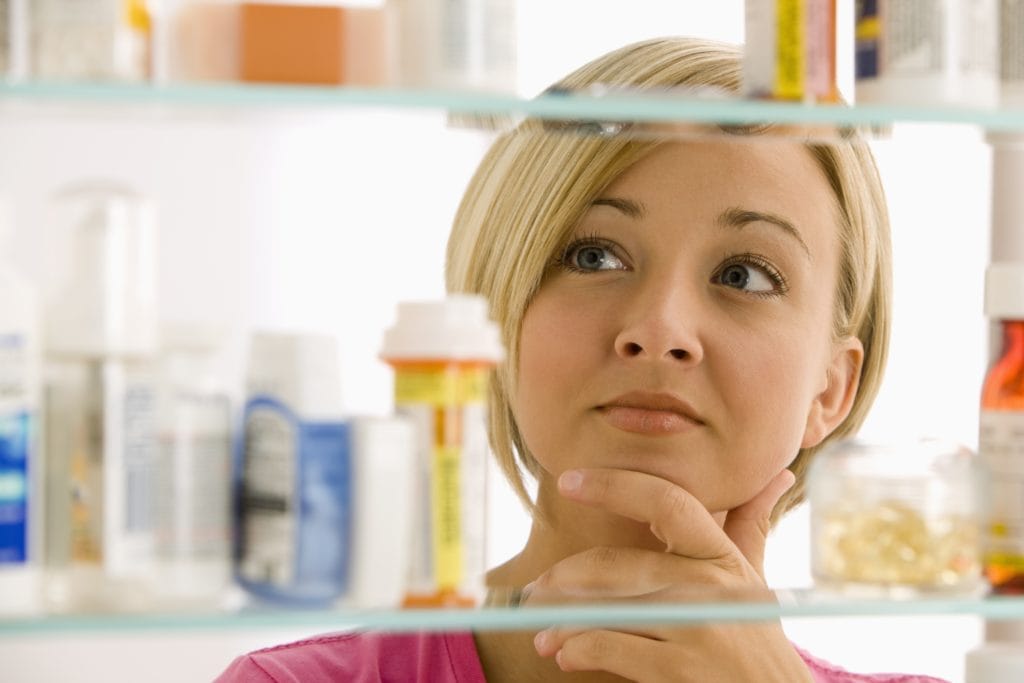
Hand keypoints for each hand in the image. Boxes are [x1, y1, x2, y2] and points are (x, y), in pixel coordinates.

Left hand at [527, 467, 811, 681]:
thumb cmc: (758, 641)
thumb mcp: (754, 582)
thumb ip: (750, 528)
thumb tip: (777, 474)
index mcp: (722, 556)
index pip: (666, 503)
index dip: (614, 486)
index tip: (569, 481)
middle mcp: (711, 586)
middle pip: (616, 563)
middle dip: (565, 578)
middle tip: (535, 592)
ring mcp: (697, 628)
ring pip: (605, 607)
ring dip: (562, 623)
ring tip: (544, 634)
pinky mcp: (681, 669)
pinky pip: (609, 647)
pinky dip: (578, 650)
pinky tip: (566, 656)